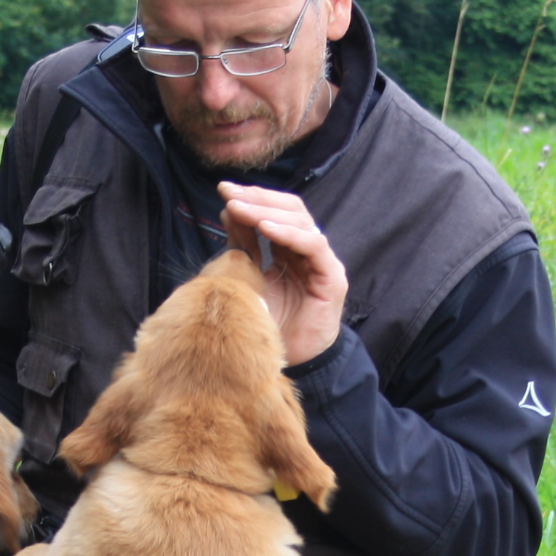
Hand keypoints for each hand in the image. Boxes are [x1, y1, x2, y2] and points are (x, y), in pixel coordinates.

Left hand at [217, 182, 346, 364]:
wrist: (296, 363)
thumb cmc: (273, 326)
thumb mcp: (251, 278)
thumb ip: (243, 246)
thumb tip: (227, 211)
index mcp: (290, 249)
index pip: (276, 210)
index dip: (252, 198)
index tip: (223, 191)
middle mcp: (309, 251)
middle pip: (290, 209)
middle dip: (257, 198)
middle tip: (229, 193)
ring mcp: (323, 263)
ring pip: (301, 222)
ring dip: (266, 212)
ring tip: (239, 208)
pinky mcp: (332, 278)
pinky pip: (313, 246)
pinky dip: (289, 234)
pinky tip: (265, 227)